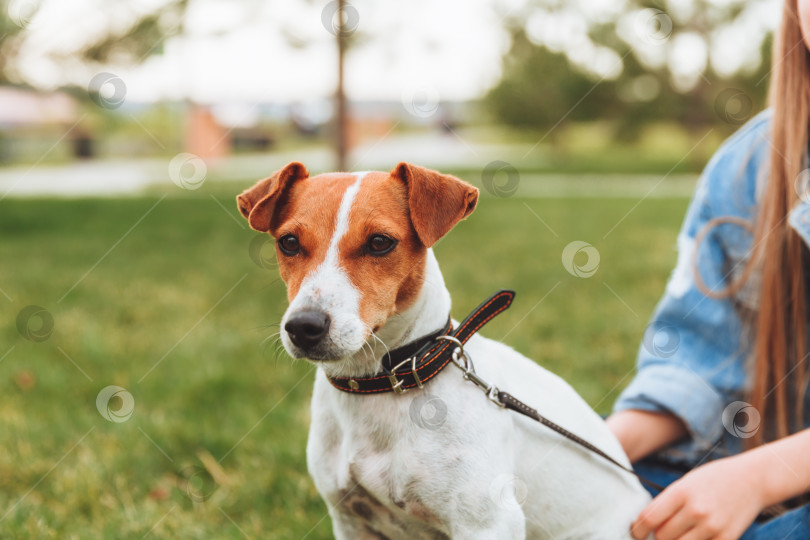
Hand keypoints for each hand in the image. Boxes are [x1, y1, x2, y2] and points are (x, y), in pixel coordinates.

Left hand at [631, 455, 763, 539]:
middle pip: (662, 536)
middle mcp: (696, 510)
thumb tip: (649, 523)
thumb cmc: (715, 478)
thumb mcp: (686, 482)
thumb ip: (668, 502)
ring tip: (678, 532)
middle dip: (657, 535)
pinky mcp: (727, 538)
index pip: (649, 518)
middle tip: (661, 530)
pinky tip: (695, 535)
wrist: (752, 479)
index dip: (637, 529)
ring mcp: (712, 527)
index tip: (636, 532)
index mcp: (681, 492)